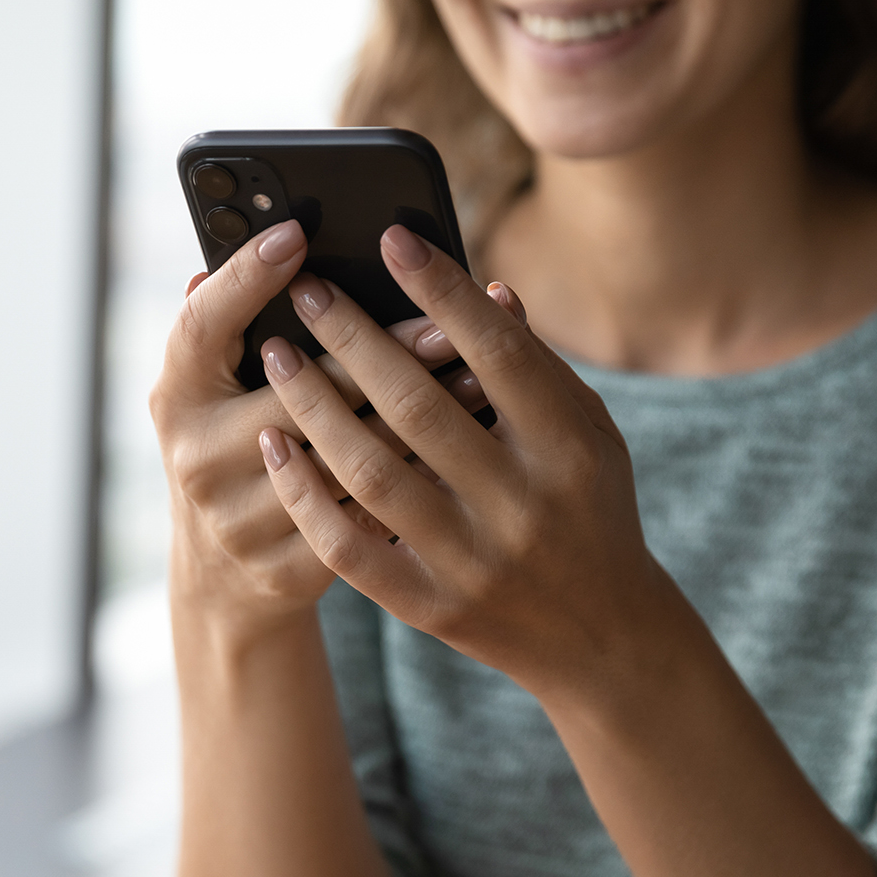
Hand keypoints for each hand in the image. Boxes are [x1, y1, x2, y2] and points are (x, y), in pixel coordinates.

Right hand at [148, 220, 487, 628]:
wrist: (225, 580)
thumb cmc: (241, 446)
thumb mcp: (224, 388)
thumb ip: (247, 323)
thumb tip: (285, 241)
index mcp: (177, 395)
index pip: (202, 323)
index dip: (244, 277)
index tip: (296, 233)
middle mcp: (197, 457)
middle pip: (297, 393)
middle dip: (380, 354)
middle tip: (447, 326)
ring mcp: (238, 519)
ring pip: (347, 460)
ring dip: (421, 422)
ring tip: (481, 384)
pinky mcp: (284, 570)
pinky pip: (367, 519)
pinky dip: (423, 482)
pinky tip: (470, 453)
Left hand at [256, 225, 679, 696]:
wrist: (600, 636)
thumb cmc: (588, 506)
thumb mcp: (587, 432)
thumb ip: (534, 366)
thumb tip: (482, 289)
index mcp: (568, 448)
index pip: (495, 352)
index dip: (441, 291)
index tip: (391, 240)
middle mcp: (522, 505)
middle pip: (417, 404)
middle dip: (352, 336)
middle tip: (308, 289)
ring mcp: (472, 561)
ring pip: (371, 470)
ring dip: (313, 404)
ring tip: (277, 353)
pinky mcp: (429, 605)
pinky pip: (347, 543)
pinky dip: (305, 490)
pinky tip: (276, 443)